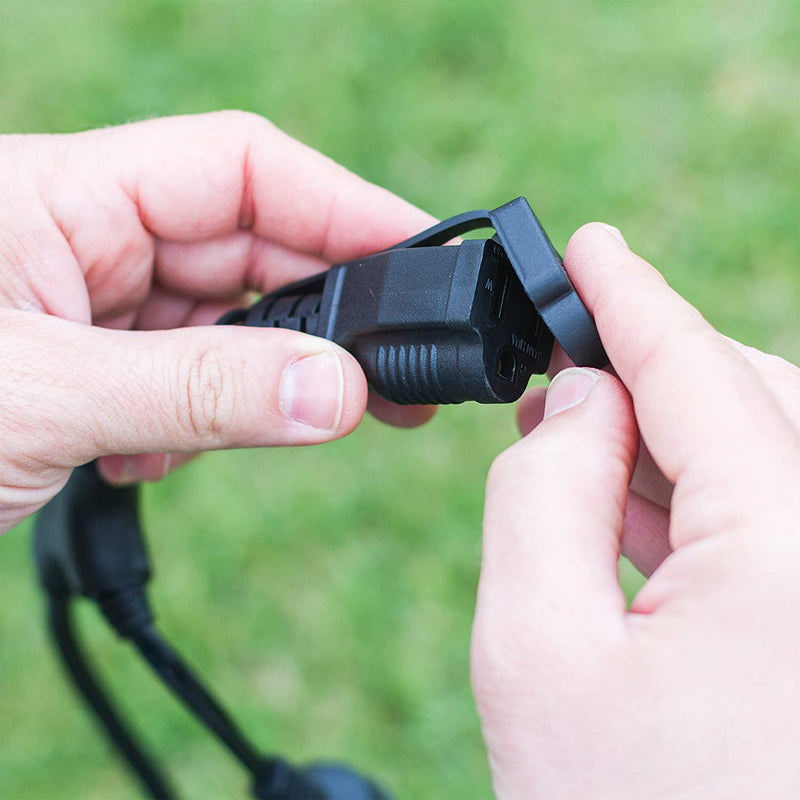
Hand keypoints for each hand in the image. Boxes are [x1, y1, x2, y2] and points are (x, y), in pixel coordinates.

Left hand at [0, 111, 435, 532]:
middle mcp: (85, 239)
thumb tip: (341, 394)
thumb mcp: (40, 397)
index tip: (421, 254)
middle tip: (398, 377)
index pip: (241, 169)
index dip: (342, 204)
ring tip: (258, 432)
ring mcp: (88, 306)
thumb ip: (200, 390)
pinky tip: (152, 453)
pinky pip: (183, 377)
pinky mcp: (88, 367)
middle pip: (248, 248)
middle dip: (324, 312)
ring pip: (223, 324)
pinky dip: (198, 420)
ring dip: (256, 382)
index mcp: (64, 195)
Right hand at [472, 223, 799, 797]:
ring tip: (585, 450)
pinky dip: (707, 495)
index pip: (695, 369)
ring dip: (671, 436)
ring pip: (770, 452)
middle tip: (558, 380)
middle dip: (646, 373)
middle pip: (749, 397)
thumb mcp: (533, 648)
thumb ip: (539, 491)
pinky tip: (644, 513)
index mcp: (791, 549)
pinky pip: (780, 515)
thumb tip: (574, 399)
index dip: (627, 295)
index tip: (588, 246)